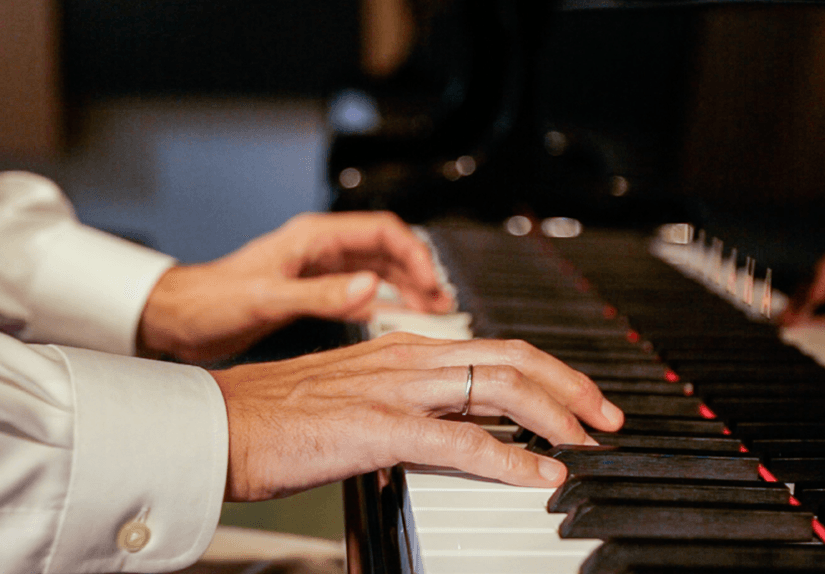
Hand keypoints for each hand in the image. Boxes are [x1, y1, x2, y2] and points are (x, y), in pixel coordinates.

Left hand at [138, 212, 454, 362]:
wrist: (175, 318)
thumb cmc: (209, 300)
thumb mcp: (268, 298)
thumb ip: (322, 295)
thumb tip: (371, 288)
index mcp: (312, 238)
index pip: (381, 231)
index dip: (413, 253)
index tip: (431, 282)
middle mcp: (319, 250)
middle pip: (387, 250)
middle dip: (419, 272)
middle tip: (441, 301)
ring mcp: (317, 270)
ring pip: (378, 271)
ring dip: (406, 288)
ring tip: (431, 311)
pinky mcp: (311, 292)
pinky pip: (360, 292)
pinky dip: (384, 304)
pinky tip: (397, 320)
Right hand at [211, 333, 625, 500]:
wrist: (216, 422)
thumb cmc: (279, 415)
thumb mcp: (358, 395)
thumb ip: (409, 402)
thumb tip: (454, 425)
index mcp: (406, 350)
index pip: (497, 349)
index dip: (551, 372)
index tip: (582, 401)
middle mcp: (409, 359)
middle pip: (514, 358)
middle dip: (572, 386)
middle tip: (608, 417)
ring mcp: (396, 388)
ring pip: (499, 387)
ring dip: (556, 416)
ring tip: (587, 443)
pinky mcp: (378, 426)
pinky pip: (460, 440)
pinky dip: (510, 458)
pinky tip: (539, 475)